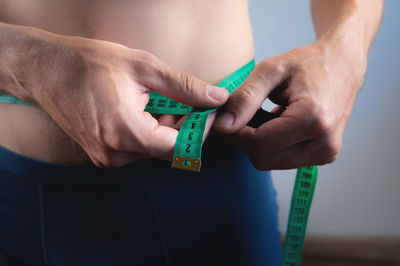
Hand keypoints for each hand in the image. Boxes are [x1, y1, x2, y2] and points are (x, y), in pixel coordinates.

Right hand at [22, 33, 227, 166]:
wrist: (46, 69)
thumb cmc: (90, 63)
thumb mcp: (144, 68)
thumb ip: (184, 87)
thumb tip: (217, 98)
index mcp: (125, 132)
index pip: (178, 146)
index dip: (198, 130)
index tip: (208, 111)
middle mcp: (115, 154)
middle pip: (166, 149)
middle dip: (182, 126)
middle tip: (185, 99)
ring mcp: (106, 158)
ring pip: (153, 149)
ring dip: (164, 127)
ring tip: (157, 99)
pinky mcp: (102, 155)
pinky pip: (137, 149)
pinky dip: (148, 131)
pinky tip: (143, 109)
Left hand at [214, 41, 366, 169]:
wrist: (343, 65)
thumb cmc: (308, 62)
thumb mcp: (272, 70)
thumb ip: (245, 98)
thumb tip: (222, 125)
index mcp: (313, 119)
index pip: (259, 143)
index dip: (234, 133)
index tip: (221, 119)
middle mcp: (324, 143)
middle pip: (263, 158)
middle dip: (244, 139)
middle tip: (239, 115)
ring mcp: (327, 153)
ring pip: (271, 162)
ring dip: (257, 143)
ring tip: (261, 114)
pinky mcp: (325, 155)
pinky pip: (283, 159)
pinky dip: (271, 144)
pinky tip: (274, 122)